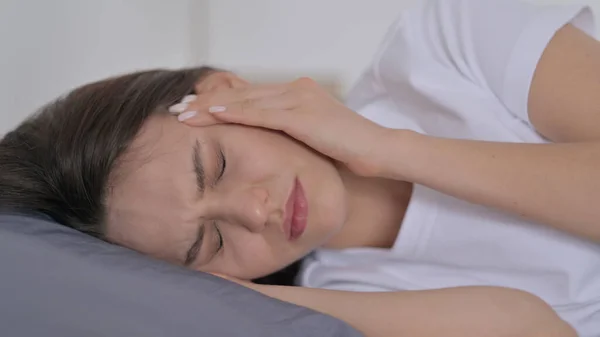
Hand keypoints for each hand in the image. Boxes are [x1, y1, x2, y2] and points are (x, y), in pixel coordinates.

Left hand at [174, 78, 390, 176]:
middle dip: (206, 102)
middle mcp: (296, 91)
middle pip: (242, 94)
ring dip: (211, 107)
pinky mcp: (303, 115)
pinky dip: (235, 112)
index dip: (220, 102)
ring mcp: (299, 100)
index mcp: (297, 96)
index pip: (250, 96)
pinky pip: (262, 113)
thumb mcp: (314, 140)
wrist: (381, 151)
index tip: (194, 109)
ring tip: (183, 113)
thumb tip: (270, 147)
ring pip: (245, 100)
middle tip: (178, 108)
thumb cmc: (350, 151)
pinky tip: (212, 114)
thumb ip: (291, 135)